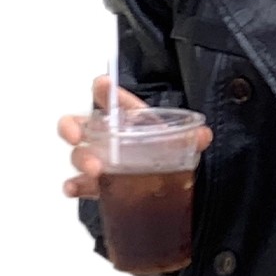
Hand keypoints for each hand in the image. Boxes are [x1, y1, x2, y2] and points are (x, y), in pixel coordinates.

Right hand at [58, 74, 212, 200]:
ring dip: (81, 159)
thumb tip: (203, 135)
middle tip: (77, 136)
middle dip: (72, 126)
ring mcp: (100, 160)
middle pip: (81, 124)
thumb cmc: (164, 154)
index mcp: (127, 118)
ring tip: (93, 171)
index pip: (109, 97)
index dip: (102, 89)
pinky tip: (73, 189)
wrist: (166, 186)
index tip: (102, 86)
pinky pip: (81, 184)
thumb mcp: (179, 144)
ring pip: (79, 154)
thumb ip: (190, 137)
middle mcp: (108, 137)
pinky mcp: (98, 185)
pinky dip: (74, 186)